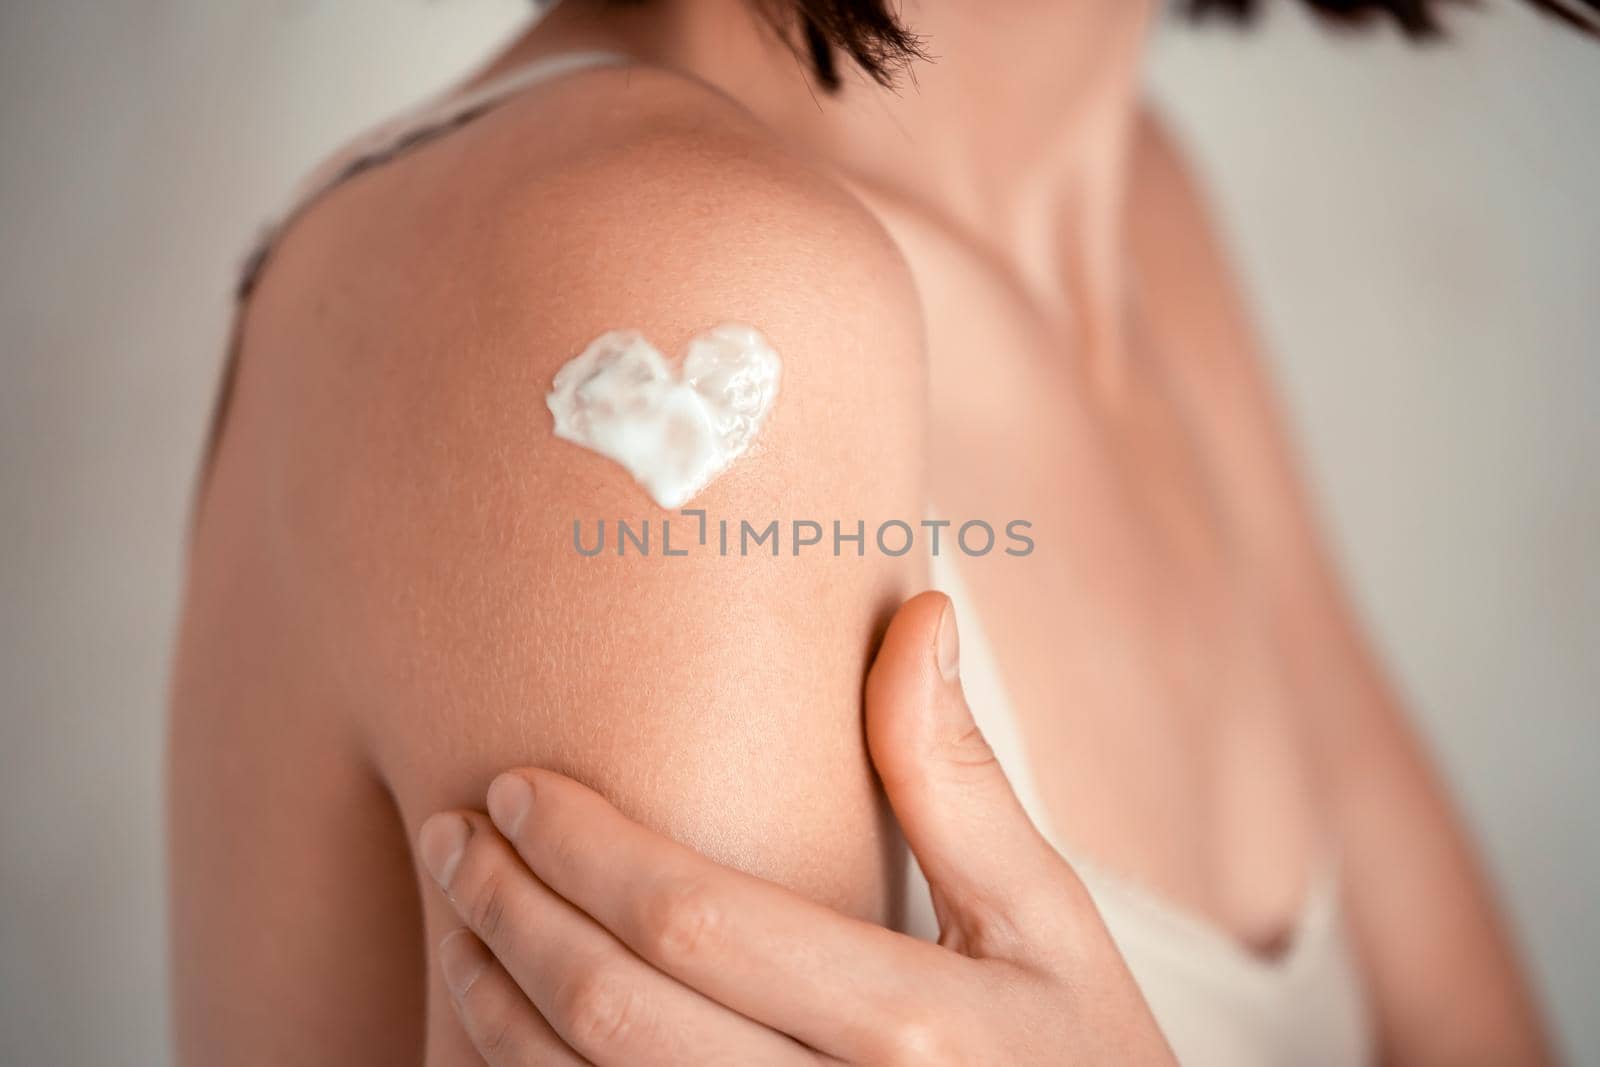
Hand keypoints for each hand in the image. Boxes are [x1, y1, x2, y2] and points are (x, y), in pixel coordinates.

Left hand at [417, 592, 1175, 1064]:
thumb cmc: (1083, 1064)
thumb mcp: (1049, 926)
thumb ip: (962, 781)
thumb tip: (918, 612)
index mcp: (911, 1030)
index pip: (693, 917)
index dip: (580, 846)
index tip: (516, 786)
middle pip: (610, 1015)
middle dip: (507, 915)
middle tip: (449, 837)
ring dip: (492, 1015)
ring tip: (459, 926)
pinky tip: (503, 1039)